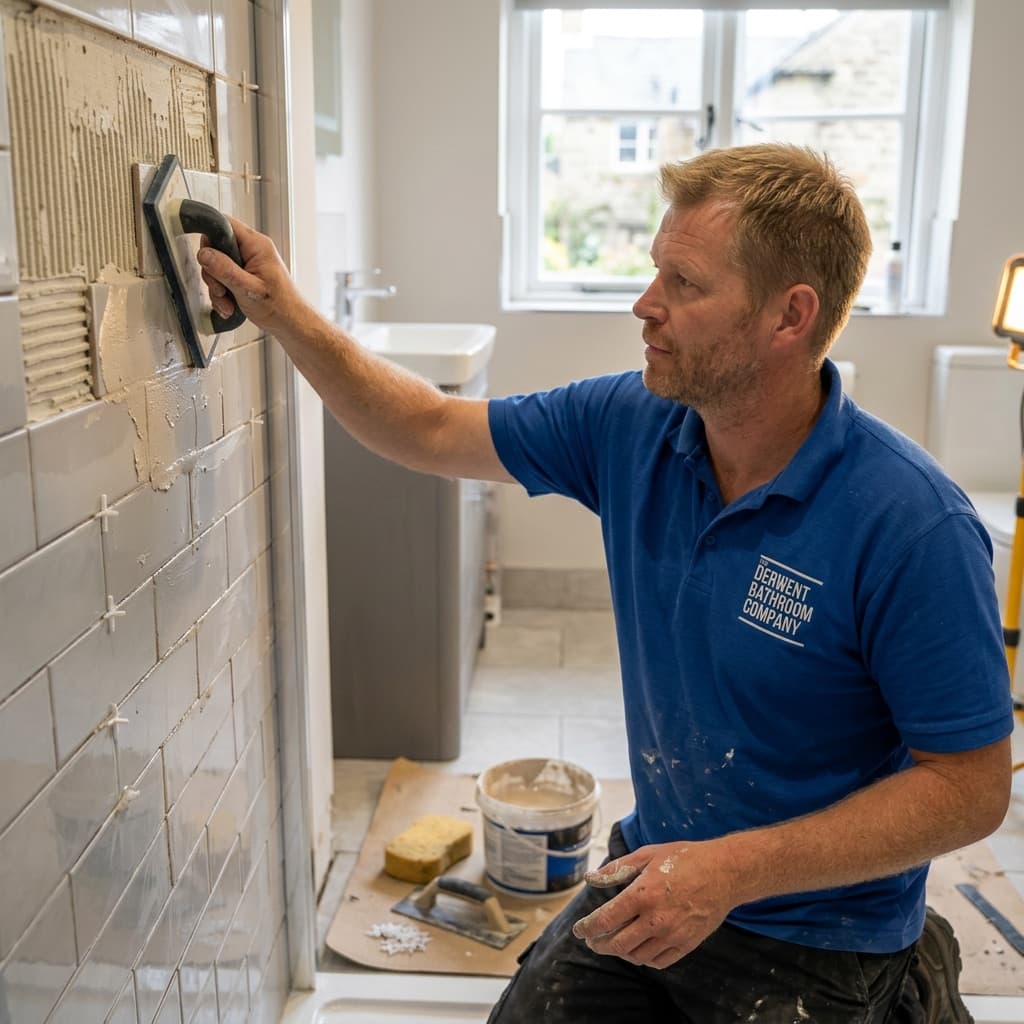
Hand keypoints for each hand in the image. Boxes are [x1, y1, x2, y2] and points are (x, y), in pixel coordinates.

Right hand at [197, 216, 308, 335]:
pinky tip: (230, 306)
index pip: (224, 224)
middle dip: (213, 273)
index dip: (210, 238)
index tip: (207, 260)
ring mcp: (248, 263)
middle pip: (217, 248)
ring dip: (218, 288)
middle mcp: (252, 250)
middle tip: (221, 290)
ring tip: (228, 303)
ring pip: (218, 266)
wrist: (292, 324)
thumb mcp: (248, 289)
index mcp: (257, 245)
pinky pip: (224, 278)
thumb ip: (225, 270)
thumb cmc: (280, 308)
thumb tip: (204, 253)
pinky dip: (223, 294)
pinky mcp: (245, 275)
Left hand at [571, 839, 738, 968]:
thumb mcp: (647, 855)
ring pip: (637, 956)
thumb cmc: (683, 859)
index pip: (606, 920)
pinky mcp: (687, 944)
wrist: (724, 872)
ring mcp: (672, 934)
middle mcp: (656, 919)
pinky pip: (659, 961)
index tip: (579, 931)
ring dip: (620, 952)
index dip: (588, 928)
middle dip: (600, 944)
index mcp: (643, 894)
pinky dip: (644, 959)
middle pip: (618, 943)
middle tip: (592, 941)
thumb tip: (590, 878)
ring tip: (614, 943)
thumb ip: (616, 869)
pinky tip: (638, 949)